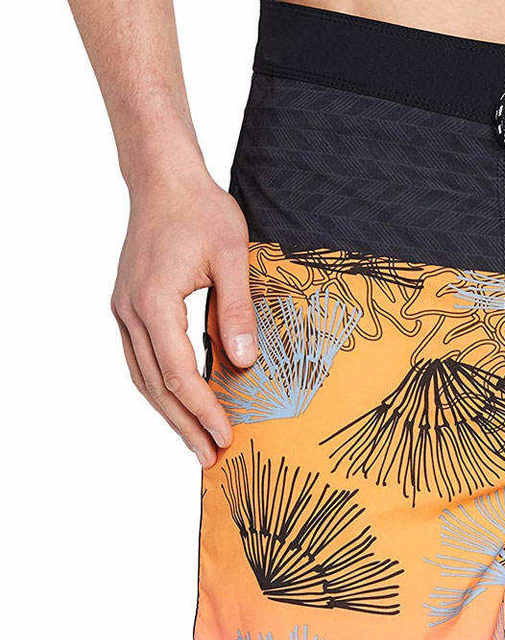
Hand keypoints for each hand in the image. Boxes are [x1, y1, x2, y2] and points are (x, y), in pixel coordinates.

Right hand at [111, 168, 256, 465]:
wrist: (164, 179)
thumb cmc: (201, 211)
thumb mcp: (232, 256)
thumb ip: (237, 310)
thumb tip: (244, 362)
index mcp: (154, 303)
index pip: (179, 374)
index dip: (203, 410)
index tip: (226, 436)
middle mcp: (130, 312)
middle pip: (156, 385)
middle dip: (185, 425)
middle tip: (210, 459)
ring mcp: (124, 310)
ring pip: (143, 377)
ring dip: (169, 412)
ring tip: (195, 442)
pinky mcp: (129, 307)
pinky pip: (141, 359)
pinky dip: (159, 387)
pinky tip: (177, 402)